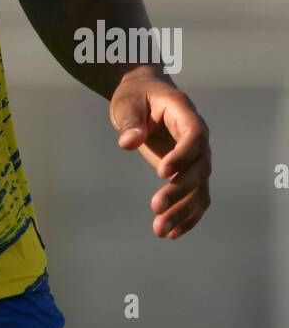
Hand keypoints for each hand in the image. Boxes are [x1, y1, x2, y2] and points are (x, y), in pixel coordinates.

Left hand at [109, 67, 211, 239]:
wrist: (146, 94)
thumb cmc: (136, 95)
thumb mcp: (127, 102)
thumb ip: (130, 121)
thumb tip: (128, 142)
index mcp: (185, 113)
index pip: (194, 136)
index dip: (182, 155)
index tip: (161, 173)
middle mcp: (198, 137)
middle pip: (199, 167)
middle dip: (179, 190)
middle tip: (155, 208)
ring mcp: (197, 156)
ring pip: (200, 188)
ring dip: (183, 211)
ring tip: (160, 231)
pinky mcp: (190, 171)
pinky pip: (196, 197)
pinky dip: (187, 216)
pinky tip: (172, 233)